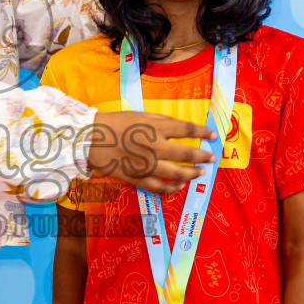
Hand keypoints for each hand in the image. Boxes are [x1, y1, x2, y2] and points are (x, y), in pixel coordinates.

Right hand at [88, 111, 215, 195]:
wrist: (90, 139)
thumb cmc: (115, 123)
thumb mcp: (140, 115)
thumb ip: (162, 121)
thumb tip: (181, 128)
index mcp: (154, 127)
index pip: (186, 129)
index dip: (203, 132)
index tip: (213, 135)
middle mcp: (153, 146)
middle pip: (186, 154)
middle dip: (202, 156)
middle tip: (211, 158)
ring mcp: (145, 164)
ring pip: (176, 174)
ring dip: (191, 174)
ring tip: (199, 172)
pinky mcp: (136, 177)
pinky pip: (158, 187)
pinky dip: (171, 188)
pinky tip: (179, 185)